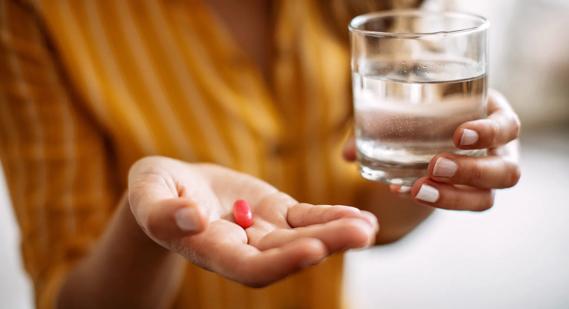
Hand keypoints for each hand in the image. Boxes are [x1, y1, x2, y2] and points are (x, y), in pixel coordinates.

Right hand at [128, 157, 377, 286]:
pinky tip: (359, 215)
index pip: (250, 268)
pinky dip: (331, 216)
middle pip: (287, 254)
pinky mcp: (276, 212)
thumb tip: (192, 219)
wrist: (175, 187)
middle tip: (361, 233)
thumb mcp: (146, 195)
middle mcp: (243, 249)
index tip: (313, 248)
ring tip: (369, 226)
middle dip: (325, 244)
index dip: (281, 262)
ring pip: (304, 235)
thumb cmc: (154, 191)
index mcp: (210, 250)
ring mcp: (264, 231)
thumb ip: (161, 211)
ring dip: (337, 232)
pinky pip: (307, 217)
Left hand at [343, 89, 520, 210]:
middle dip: (470, 172)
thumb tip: (346, 154)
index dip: (490, 132)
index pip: (508, 127)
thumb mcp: (415, 102)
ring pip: (486, 198)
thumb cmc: (431, 106)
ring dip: (453, 197)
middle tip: (433, 166)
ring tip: (416, 189)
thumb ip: (383, 119)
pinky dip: (433, 200)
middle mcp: (499, 152)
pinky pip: (459, 205)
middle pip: (506, 172)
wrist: (437, 125)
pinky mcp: (469, 193)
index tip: (458, 134)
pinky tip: (402, 192)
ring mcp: (486, 177)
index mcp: (494, 118)